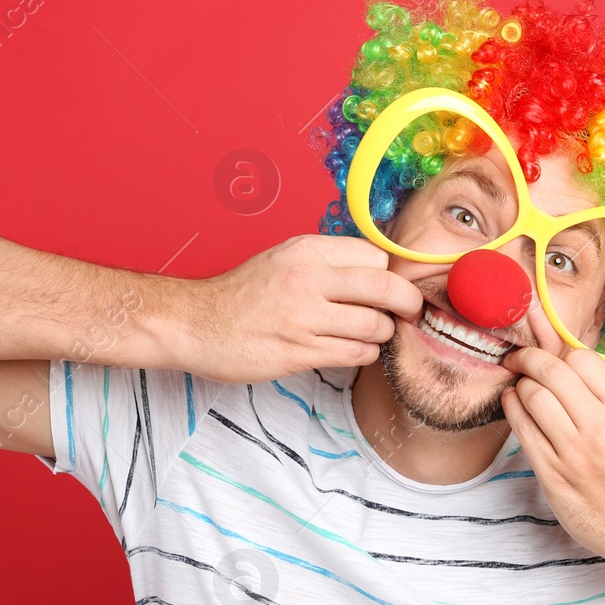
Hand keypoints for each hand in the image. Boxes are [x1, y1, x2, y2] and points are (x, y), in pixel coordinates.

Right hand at [174, 234, 421, 384]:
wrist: (195, 323)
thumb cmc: (242, 294)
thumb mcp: (283, 259)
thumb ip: (327, 261)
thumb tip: (377, 270)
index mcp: (307, 251)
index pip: (376, 255)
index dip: (390, 273)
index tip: (390, 287)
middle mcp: (308, 278)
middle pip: (387, 287)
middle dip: (408, 303)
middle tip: (409, 312)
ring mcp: (305, 317)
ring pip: (376, 325)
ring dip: (383, 334)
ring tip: (372, 334)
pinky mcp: (300, 352)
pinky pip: (356, 353)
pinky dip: (365, 354)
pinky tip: (353, 349)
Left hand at [500, 344, 604, 563]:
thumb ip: (602, 391)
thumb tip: (565, 360)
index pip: (581, 358)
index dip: (559, 352)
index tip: (549, 355)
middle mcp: (600, 426)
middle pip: (551, 372)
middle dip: (528, 358)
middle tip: (519, 359)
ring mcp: (573, 452)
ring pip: (531, 396)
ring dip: (519, 384)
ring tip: (518, 385)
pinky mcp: (552, 474)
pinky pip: (522, 429)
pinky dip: (511, 409)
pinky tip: (512, 404)